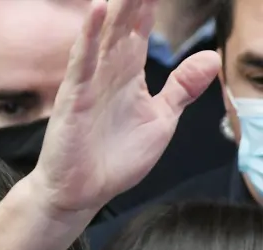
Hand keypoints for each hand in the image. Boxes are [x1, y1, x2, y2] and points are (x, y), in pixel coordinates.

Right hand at [0, 0, 219, 249]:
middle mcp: (108, 72)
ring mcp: (89, 83)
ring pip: (105, 34)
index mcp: (128, 75)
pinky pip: (82, 62)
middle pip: (124, 24)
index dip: (151, 5)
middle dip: (135, 0)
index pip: (141, 30)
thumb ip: (182, 88)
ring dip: (116, 6)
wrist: (81, 193)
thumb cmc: (114, 159)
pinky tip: (98, 11)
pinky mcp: (74, 99)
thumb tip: (210, 57)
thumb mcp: (161, 120)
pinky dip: (88, 37)